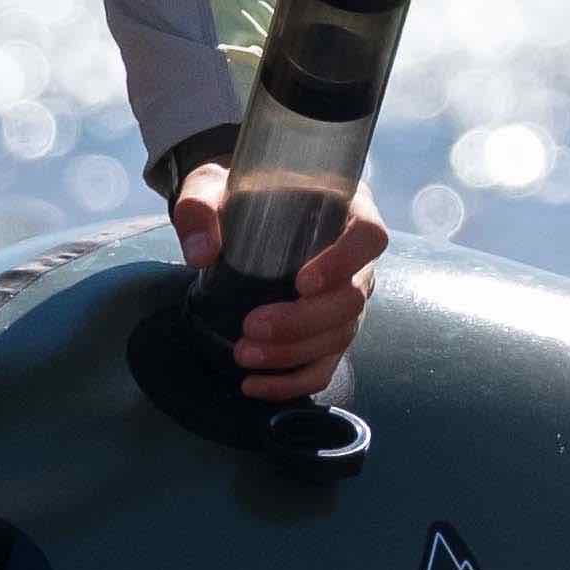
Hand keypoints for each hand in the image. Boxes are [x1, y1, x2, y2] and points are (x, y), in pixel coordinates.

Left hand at [167, 162, 380, 402]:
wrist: (237, 215)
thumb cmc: (236, 194)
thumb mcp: (211, 185)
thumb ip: (200, 206)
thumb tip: (200, 253)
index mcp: (345, 210)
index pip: (369, 236)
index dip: (343, 262)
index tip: (301, 282)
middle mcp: (356, 259)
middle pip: (352, 299)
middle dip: (303, 322)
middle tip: (251, 327)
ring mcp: (345, 299)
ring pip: (339, 336)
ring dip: (293, 354)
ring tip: (243, 355)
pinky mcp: (327, 331)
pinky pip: (325, 365)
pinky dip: (293, 383)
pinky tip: (254, 385)